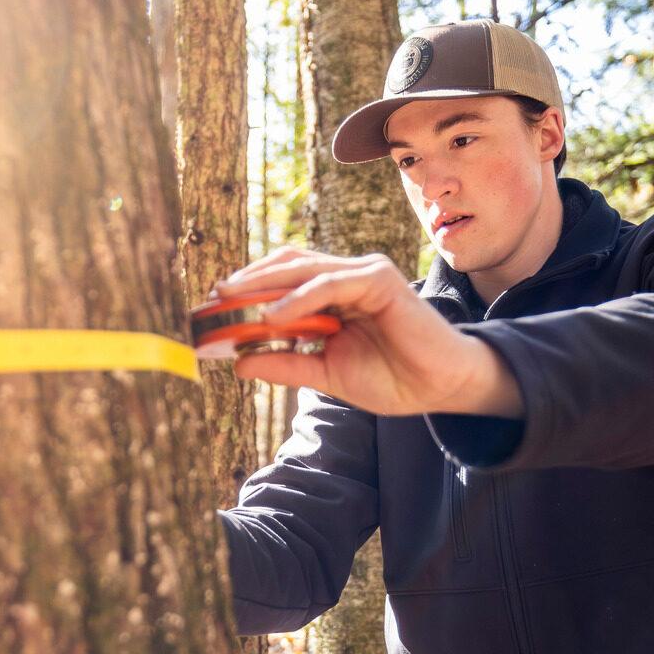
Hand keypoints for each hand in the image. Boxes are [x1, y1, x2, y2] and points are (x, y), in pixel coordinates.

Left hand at [214, 246, 522, 417]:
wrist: (441, 387)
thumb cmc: (392, 378)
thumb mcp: (325, 375)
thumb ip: (285, 365)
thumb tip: (238, 363)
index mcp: (333, 295)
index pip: (282, 278)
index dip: (247, 288)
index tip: (213, 307)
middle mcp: (346, 277)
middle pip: (287, 266)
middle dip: (247, 280)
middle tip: (213, 295)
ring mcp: (364, 274)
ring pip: (304, 269)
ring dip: (264, 283)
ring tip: (231, 299)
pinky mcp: (380, 280)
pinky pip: (330, 284)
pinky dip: (299, 297)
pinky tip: (273, 315)